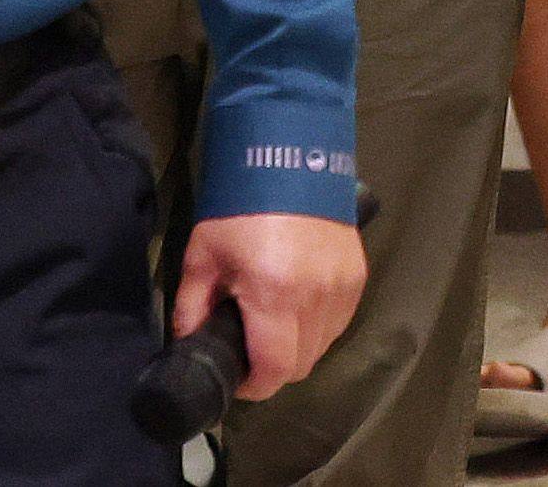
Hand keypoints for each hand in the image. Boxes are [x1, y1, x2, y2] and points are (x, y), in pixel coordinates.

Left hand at [174, 212, 368, 402]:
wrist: (290, 161)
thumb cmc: (240, 211)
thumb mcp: (202, 257)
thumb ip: (191, 308)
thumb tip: (188, 343)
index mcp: (274, 296)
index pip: (275, 370)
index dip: (254, 386)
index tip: (237, 378)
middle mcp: (316, 297)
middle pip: (301, 365)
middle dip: (274, 368)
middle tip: (251, 350)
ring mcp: (342, 287)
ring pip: (323, 345)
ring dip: (299, 347)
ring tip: (276, 326)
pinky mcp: (358, 275)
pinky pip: (339, 321)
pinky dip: (319, 326)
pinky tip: (299, 307)